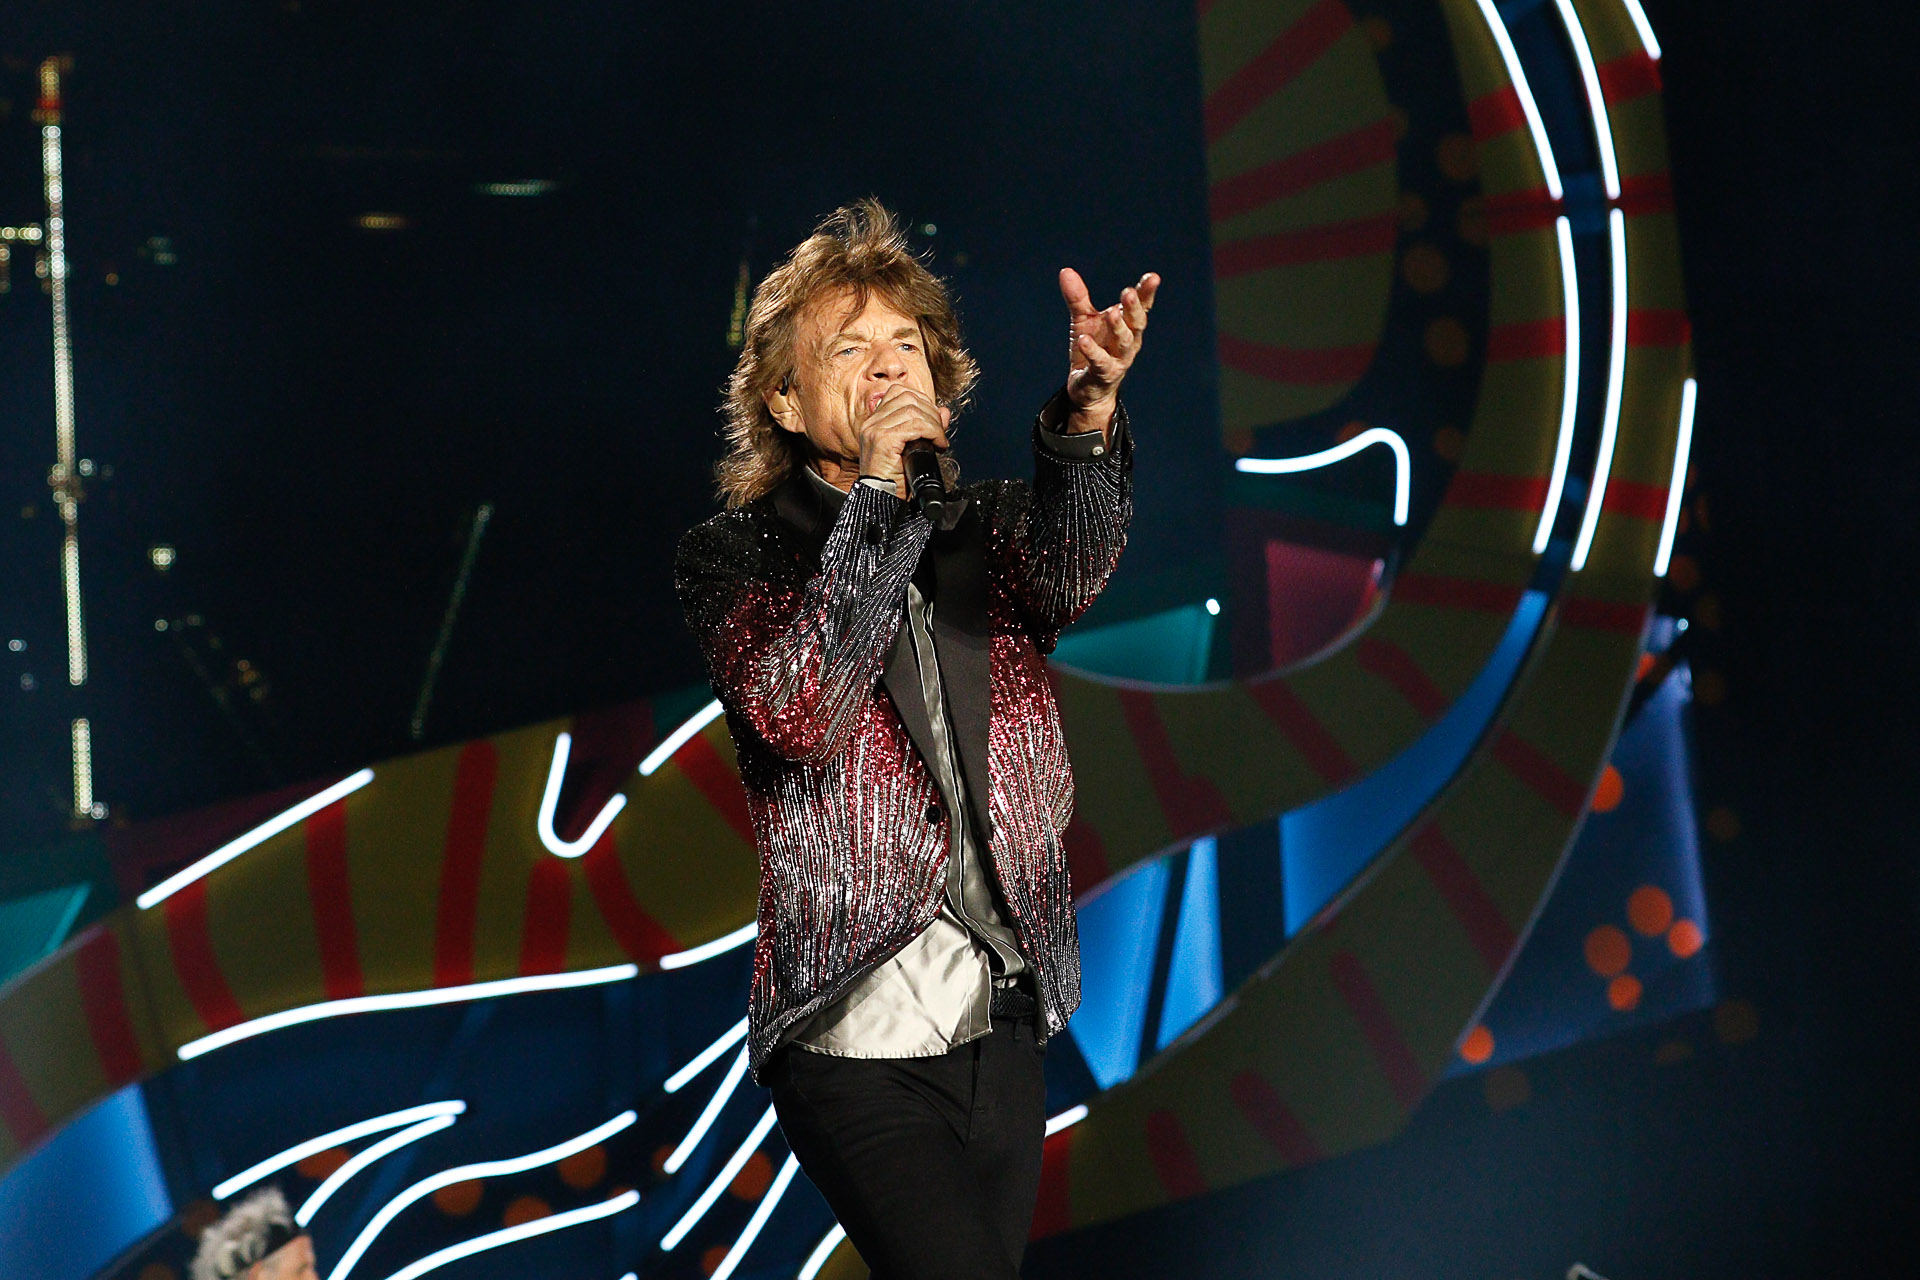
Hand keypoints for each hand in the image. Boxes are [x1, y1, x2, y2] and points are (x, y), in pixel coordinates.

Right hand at [856, 385, 951, 495]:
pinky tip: (937, 446)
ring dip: (934, 424)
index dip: (922, 401)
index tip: (933, 420)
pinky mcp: (883, 439)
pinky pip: (915, 425)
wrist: (882, 500)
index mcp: (875, 422)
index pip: (899, 392)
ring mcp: (876, 429)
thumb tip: (944, 411)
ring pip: (913, 409)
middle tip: (939, 433)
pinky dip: (932, 432)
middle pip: (908, 397)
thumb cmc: (895, 480)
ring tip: (939, 441)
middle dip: (931, 411)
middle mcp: (872, 423)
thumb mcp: (913, 448)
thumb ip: (927, 427)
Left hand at [1060, 268, 1159, 433]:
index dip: (1147, 293)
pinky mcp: (1103, 374)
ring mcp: (1118, 359)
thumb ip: (1078, 297)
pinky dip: (1092, 351)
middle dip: (1134, 308)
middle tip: (1129, 292)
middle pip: (1136, 323)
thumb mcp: (1083, 320)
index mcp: (1127, 325)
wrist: (1088, 388)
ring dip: (1118, 327)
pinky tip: (1084, 340)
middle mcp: (1128, 342)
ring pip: (1124, 342)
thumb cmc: (1092, 347)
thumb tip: (1065, 271)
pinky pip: (1100, 362)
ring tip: (1112, 313)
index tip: (1153, 277)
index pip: (1141, 307)